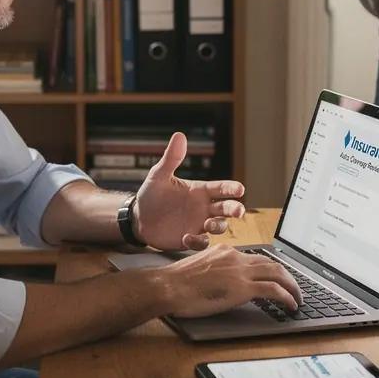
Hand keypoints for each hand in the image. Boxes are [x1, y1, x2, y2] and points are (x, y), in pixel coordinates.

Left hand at [132, 132, 244, 250]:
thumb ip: (171, 158)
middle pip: (226, 208)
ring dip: (218, 226)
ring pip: (219, 226)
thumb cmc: (151, 195)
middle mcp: (203, 207)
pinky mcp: (190, 238)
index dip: (231, 188)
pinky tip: (187, 237)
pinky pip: (201, 242)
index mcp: (199, 190)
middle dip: (235, 209)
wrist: (138, 218)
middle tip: (239, 211)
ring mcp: (198, 224)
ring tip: (208, 225)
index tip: (239, 188)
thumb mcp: (159, 175)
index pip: (220, 188)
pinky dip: (198, 241)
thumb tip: (179, 135)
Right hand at [160, 245, 302, 316]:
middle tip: (294, 288)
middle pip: (272, 263)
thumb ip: (215, 271)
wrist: (169, 286)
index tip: (278, 277)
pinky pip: (274, 290)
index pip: (256, 257)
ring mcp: (240, 272)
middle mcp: (236, 257)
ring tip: (298, 298)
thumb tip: (222, 283)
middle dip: (287, 276)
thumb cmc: (177, 282)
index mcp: (226, 251)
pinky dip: (287, 297)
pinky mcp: (242, 288)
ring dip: (293, 286)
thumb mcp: (200, 269)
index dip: (271, 268)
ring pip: (278, 273)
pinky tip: (291, 305)